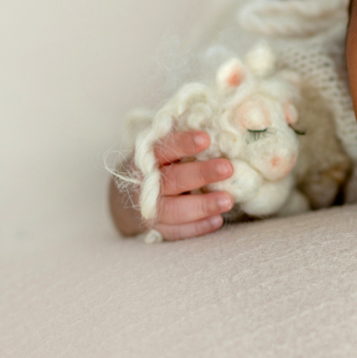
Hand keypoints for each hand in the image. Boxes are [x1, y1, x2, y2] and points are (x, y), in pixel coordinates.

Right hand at [109, 130, 234, 240]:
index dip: (184, 143)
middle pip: (173, 179)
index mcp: (148, 157)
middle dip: (201, 174)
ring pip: (174, 209)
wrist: (128, 195)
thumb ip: (188, 141)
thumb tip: (227, 126)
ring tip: (228, 201)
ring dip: (202, 206)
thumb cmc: (160, 164)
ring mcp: (148, 208)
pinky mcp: (154, 228)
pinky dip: (196, 227)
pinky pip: (175, 231)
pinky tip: (217, 220)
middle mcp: (146, 182)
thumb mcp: (166, 148)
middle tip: (228, 168)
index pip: (165, 147)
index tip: (206, 139)